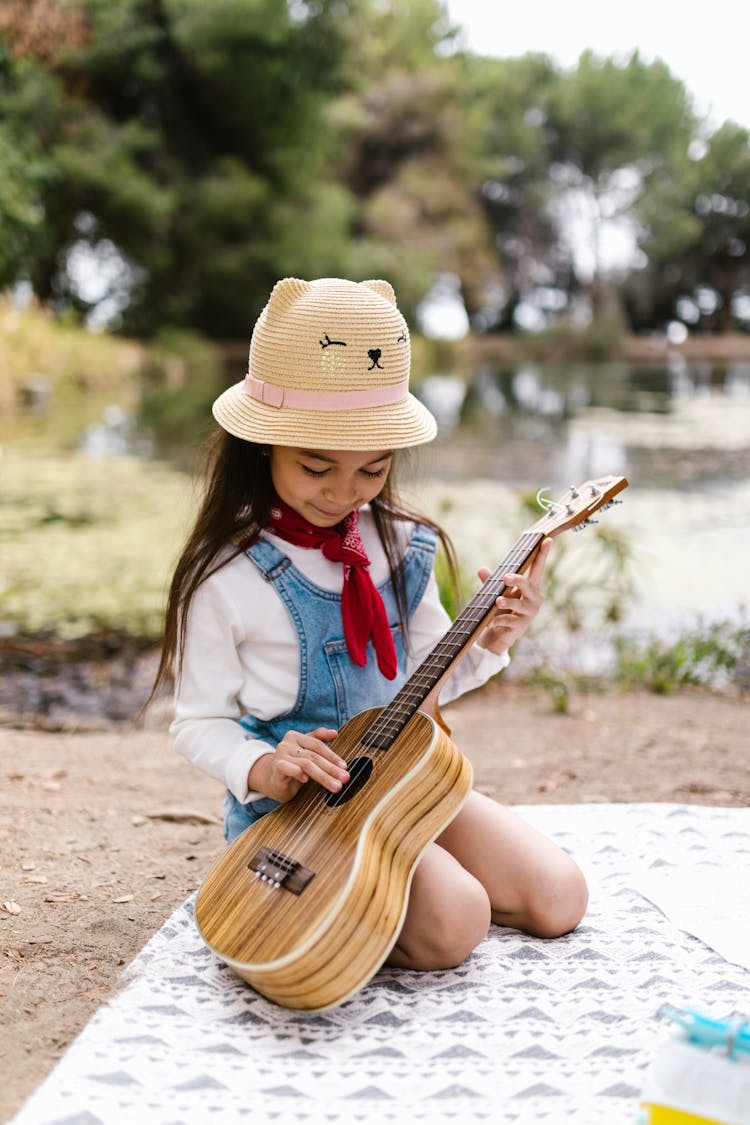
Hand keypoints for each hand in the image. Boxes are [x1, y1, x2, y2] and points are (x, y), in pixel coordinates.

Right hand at [247, 727, 348, 803]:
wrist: (273, 780)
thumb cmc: (293, 765)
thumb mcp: (306, 752)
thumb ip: (319, 740)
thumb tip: (335, 733)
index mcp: (296, 736)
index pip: (318, 745)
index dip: (332, 756)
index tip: (345, 767)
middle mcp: (287, 743)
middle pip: (314, 755)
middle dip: (331, 768)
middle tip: (344, 778)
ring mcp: (280, 754)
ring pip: (306, 764)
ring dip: (323, 776)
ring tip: (335, 786)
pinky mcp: (276, 767)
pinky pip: (288, 768)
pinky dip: (298, 773)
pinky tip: (306, 780)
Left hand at [476, 537, 551, 655]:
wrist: (499, 632)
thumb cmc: (502, 607)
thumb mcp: (495, 591)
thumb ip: (490, 581)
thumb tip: (481, 569)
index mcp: (530, 586)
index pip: (537, 568)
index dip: (542, 554)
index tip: (547, 539)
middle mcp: (534, 598)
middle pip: (528, 585)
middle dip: (517, 580)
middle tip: (505, 577)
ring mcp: (529, 613)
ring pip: (518, 605)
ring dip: (507, 602)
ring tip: (497, 602)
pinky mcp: (521, 626)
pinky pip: (509, 620)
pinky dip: (497, 620)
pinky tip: (490, 621)